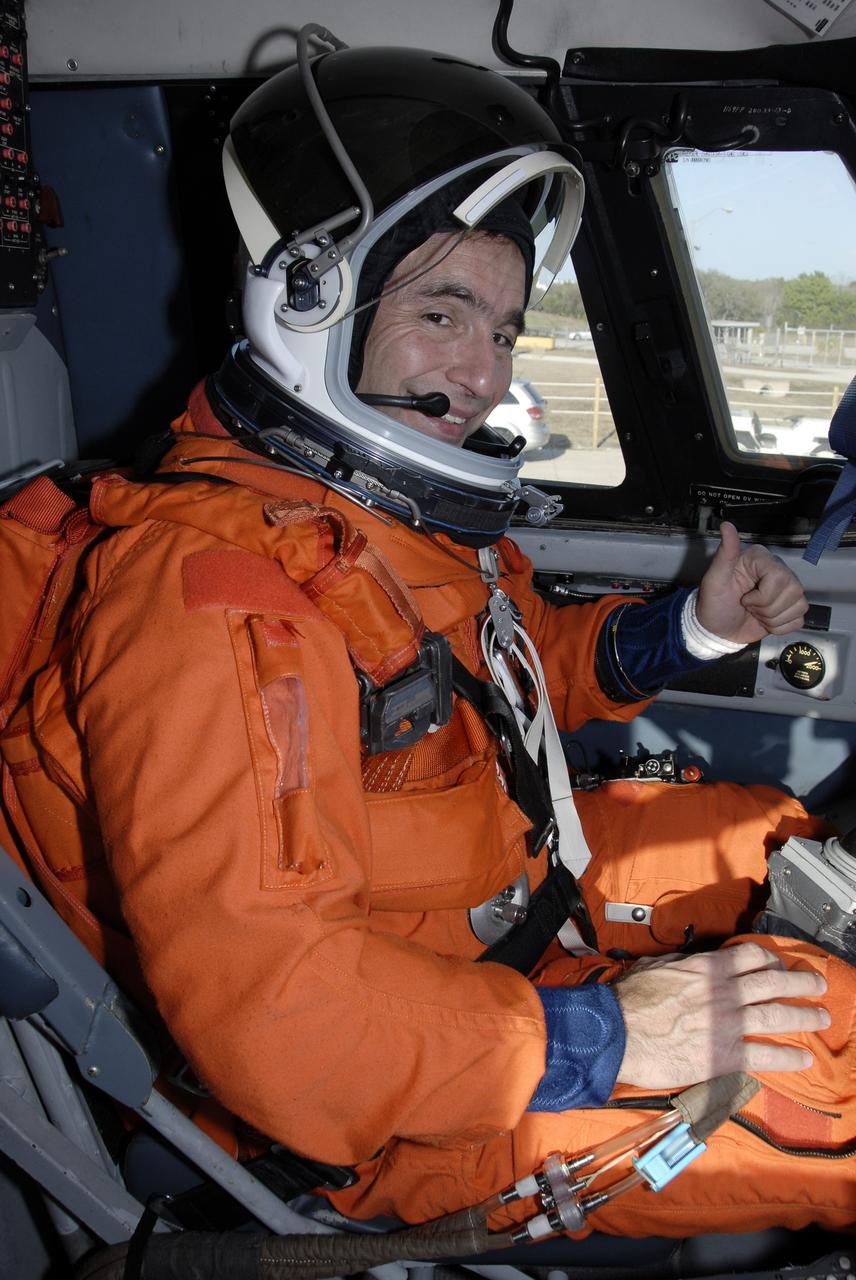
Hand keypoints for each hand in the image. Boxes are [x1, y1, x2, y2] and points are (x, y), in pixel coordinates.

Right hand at [613, 942, 829, 1089]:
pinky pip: (764, 1055)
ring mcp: (727, 1023)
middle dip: (800, 983)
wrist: (617, 1031)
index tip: (778, 964)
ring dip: (804, 1015)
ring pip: (777, 1015)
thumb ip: (681, 965)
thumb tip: (689, 965)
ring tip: (821, 1017)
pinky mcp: (723, 1055)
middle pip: (773, 982)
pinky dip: (787, 1057)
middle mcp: (724, 992)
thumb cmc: (629, 999)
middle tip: (817, 985)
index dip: (770, 959)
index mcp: (707, 969)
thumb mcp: (656, 967)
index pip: (750, 956)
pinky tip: (803, 1059)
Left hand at [696, 521, 807, 644]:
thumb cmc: (713, 604)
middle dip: (766, 608)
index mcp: (760, 559)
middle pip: (793, 590)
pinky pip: (800, 619)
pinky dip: (780, 627)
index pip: (779, 576)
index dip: (762, 595)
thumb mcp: (714, 580)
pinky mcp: (791, 608)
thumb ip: (724, 553)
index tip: (743, 598)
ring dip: (773, 618)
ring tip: (756, 613)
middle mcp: (778, 570)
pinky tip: (765, 621)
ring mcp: (787, 590)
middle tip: (748, 606)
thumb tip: (726, 525)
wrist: (717, 631)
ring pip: (799, 605)